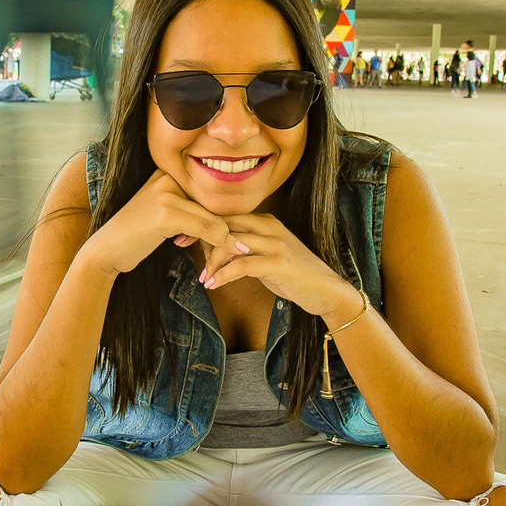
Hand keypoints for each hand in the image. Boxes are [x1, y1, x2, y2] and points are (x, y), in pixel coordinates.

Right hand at [83, 169, 248, 276]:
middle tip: (238, 247)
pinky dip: (221, 242)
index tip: (234, 236)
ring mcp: (166, 193)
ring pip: (211, 215)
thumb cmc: (135, 237)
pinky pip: (205, 227)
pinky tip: (233, 252)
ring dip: (227, 237)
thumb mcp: (165, 216)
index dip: (222, 215)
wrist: (106, 250)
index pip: (206, 192)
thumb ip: (190, 210)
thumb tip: (226, 220)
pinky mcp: (166, 213)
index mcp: (166, 173)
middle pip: (211, 202)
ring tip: (237, 252)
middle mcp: (166, 177)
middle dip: (226, 227)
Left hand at [198, 212, 357, 319]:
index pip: (227, 215)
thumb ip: (243, 249)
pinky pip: (242, 265)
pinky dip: (223, 275)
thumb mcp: (265, 256)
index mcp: (265, 221)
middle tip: (180, 246)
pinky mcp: (278, 263)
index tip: (183, 234)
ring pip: (231, 243)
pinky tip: (214, 284)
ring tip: (203, 277)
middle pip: (225, 223)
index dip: (202, 223)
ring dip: (211, 261)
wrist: (326, 290)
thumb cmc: (293, 275)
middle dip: (200, 235)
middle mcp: (269, 227)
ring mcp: (275, 244)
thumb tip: (213, 249)